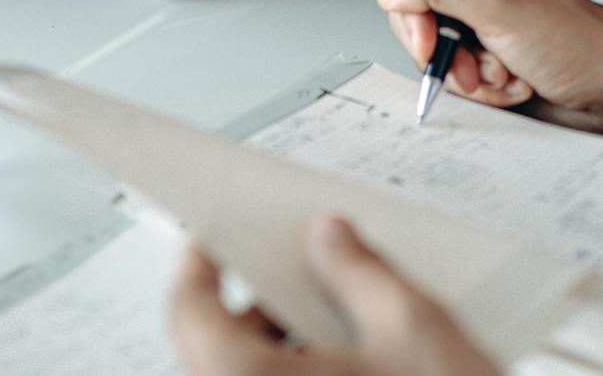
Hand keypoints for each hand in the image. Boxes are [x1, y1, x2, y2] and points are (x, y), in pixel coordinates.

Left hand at [170, 216, 497, 375]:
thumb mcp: (411, 326)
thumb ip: (360, 271)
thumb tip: (333, 241)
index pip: (190, 313)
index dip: (204, 264)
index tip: (217, 239)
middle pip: (220, 352)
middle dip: (265, 309)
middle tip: (306, 277)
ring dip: (285, 351)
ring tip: (346, 325)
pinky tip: (357, 366)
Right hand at [377, 0, 602, 146]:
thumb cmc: (578, 43)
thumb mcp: (501, 8)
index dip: (413, 13)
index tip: (434, 39)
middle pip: (415, 20)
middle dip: (448, 52)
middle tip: (477, 64)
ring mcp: (482, 22)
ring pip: (438, 56)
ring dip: (473, 76)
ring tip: (509, 73)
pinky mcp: (489, 57)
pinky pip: (460, 79)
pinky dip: (487, 90)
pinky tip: (518, 84)